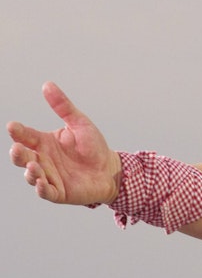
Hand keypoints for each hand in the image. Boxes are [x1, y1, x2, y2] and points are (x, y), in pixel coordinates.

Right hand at [8, 82, 120, 205]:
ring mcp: (49, 176)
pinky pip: (46, 192)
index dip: (18, 131)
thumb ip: (64, 107)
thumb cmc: (93, 147)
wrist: (111, 170)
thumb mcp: (80, 123)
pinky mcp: (59, 192)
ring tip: (33, 165)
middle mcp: (42, 159)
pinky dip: (41, 189)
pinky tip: (41, 183)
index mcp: (43, 142)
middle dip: (17, 154)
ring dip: (29, 171)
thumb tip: (47, 85)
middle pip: (22, 157)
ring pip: (31, 175)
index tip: (12, 126)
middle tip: (18, 149)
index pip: (25, 135)